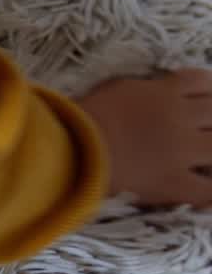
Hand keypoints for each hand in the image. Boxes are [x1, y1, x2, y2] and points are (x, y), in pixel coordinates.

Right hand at [76, 70, 211, 205]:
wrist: (74, 148)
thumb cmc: (84, 115)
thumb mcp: (115, 89)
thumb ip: (144, 89)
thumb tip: (156, 91)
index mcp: (164, 93)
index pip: (202, 82)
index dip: (208, 89)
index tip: (203, 97)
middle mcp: (181, 119)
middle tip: (204, 127)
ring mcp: (182, 152)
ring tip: (202, 157)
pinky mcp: (176, 183)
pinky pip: (207, 190)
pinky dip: (209, 191)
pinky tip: (205, 191)